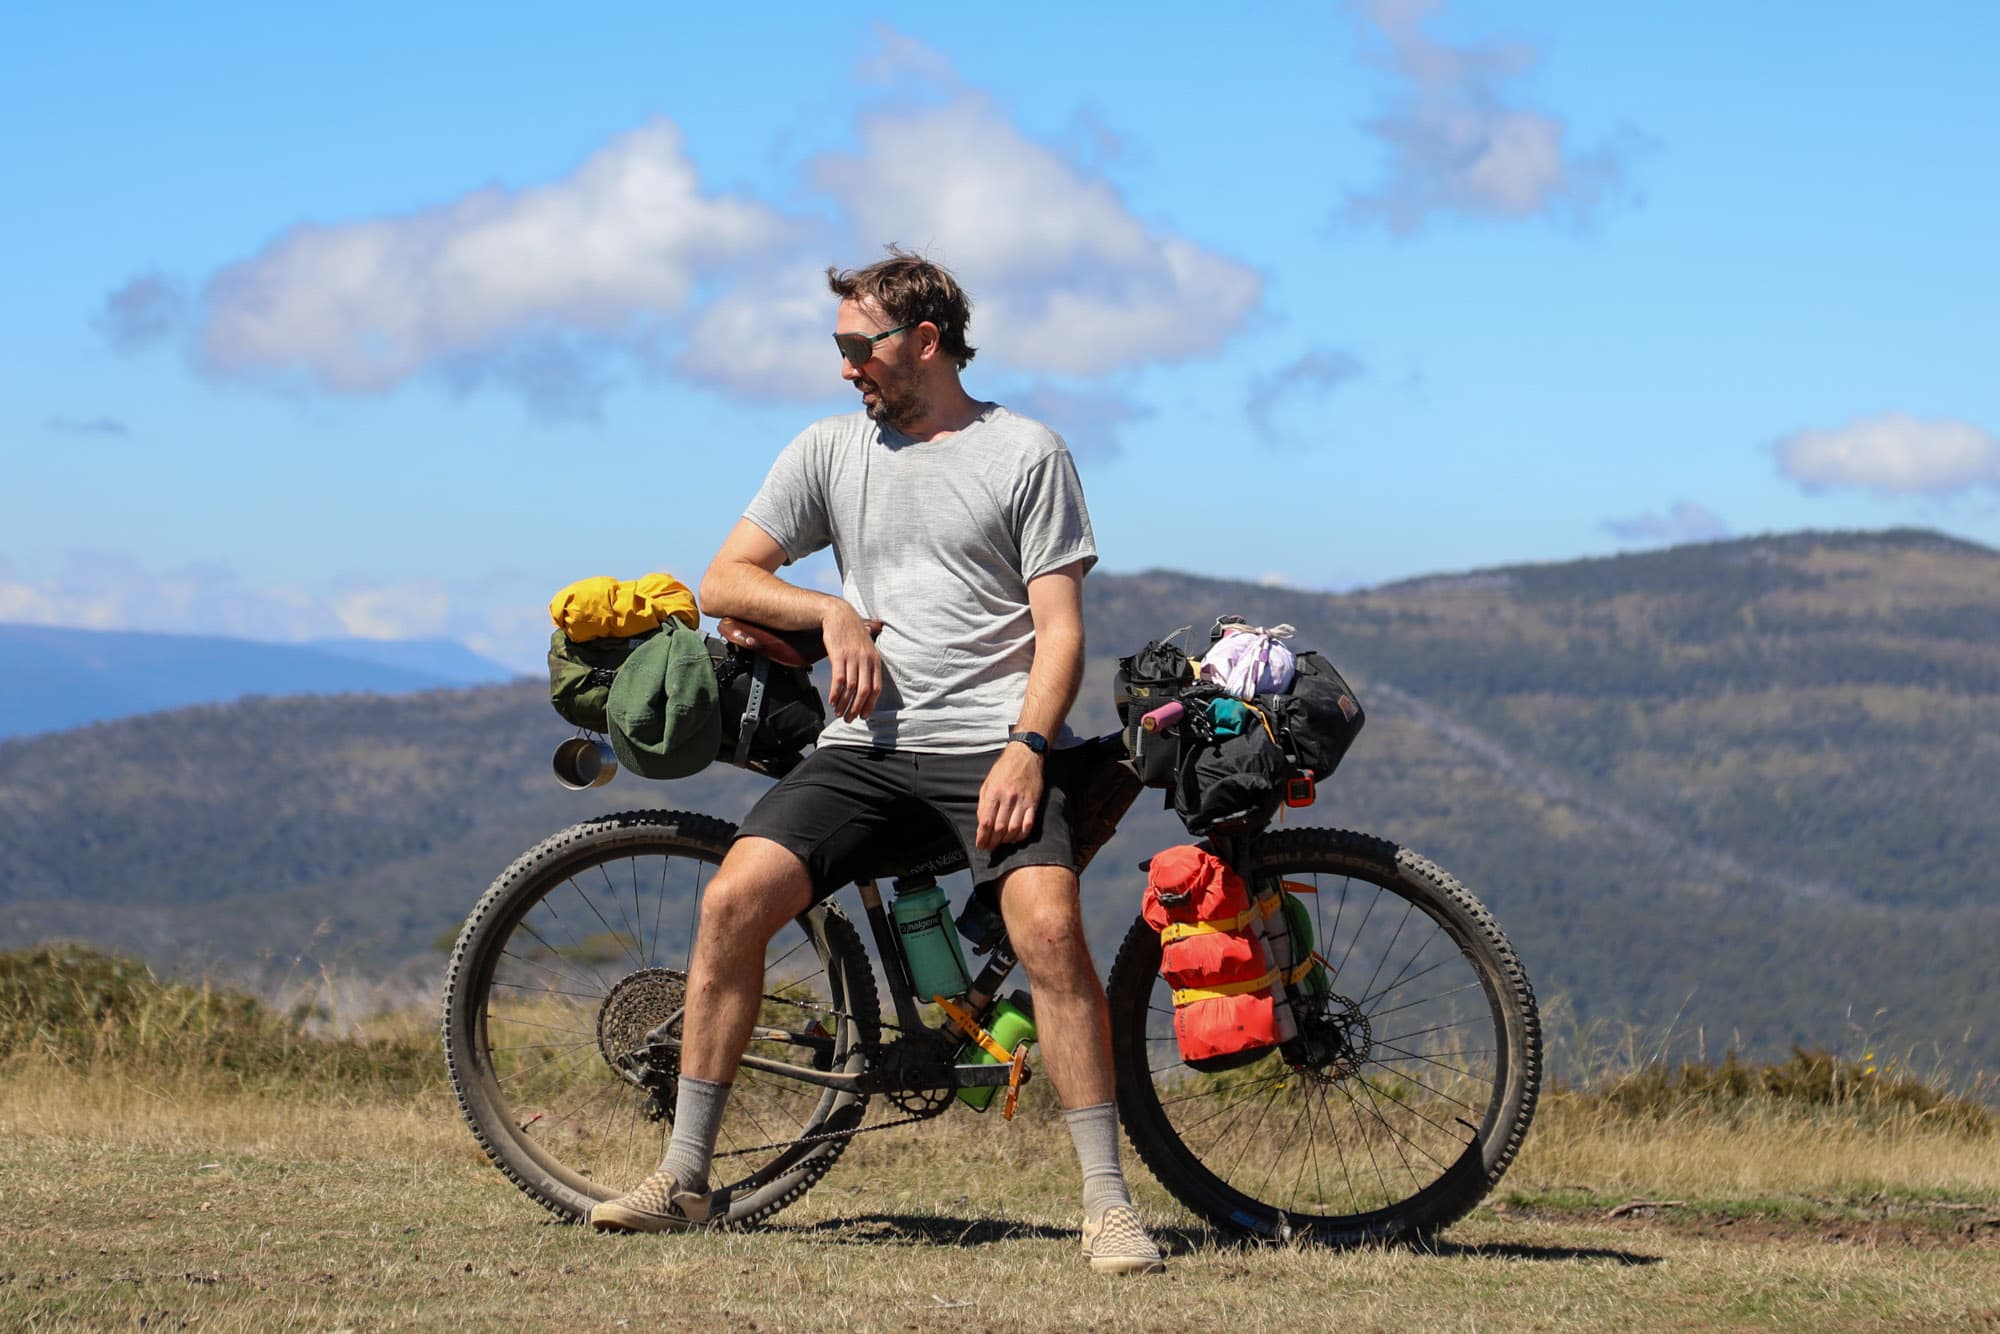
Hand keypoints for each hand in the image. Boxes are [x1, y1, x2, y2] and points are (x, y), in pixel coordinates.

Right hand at [821, 603, 882, 721]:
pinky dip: (835, 693)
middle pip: (863, 692)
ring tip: (838, 712)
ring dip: (844, 704)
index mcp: (875, 660)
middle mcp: (866, 660)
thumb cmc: (852, 633)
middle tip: (849, 719)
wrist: (838, 615)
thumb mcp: (867, 648)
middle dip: (856, 709)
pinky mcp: (838, 655)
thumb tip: (870, 685)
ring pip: (850, 688)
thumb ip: (870, 664)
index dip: (870, 705)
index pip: (876, 689)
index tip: (863, 716)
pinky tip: (831, 701)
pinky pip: (838, 680)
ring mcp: (852, 658)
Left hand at [975, 743, 1044, 849]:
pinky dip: (1021, 835)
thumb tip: (981, 824)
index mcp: (993, 792)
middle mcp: (1008, 798)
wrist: (1025, 756)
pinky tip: (1015, 838)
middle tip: (990, 848)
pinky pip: (1028, 825)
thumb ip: (983, 803)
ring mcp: (1022, 801)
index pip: (986, 821)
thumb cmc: (1004, 770)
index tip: (981, 844)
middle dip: (993, 842)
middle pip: (999, 828)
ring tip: (1001, 843)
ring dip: (1006, 841)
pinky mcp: (1033, 803)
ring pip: (1013, 829)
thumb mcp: (987, 783)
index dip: (982, 837)